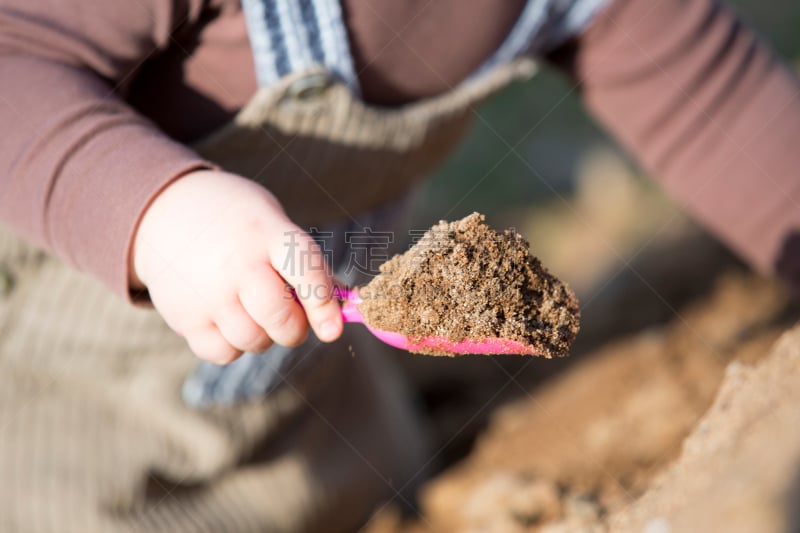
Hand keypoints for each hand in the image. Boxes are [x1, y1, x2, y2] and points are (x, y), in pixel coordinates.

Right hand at [130, 169, 342, 363]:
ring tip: (252, 311)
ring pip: (253, 340)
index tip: (333, 331)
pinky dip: (233, 346)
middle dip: (295, 329)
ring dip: (264, 337)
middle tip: (291, 320)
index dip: (323, 305)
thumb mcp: (273, 224)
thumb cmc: (238, 222)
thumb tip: (343, 305)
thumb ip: (305, 265)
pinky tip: (228, 319)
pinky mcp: (183, 315)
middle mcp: (236, 263)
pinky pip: (223, 353)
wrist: (166, 208)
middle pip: (278, 318)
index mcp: (267, 232)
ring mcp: (207, 292)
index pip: (304, 271)